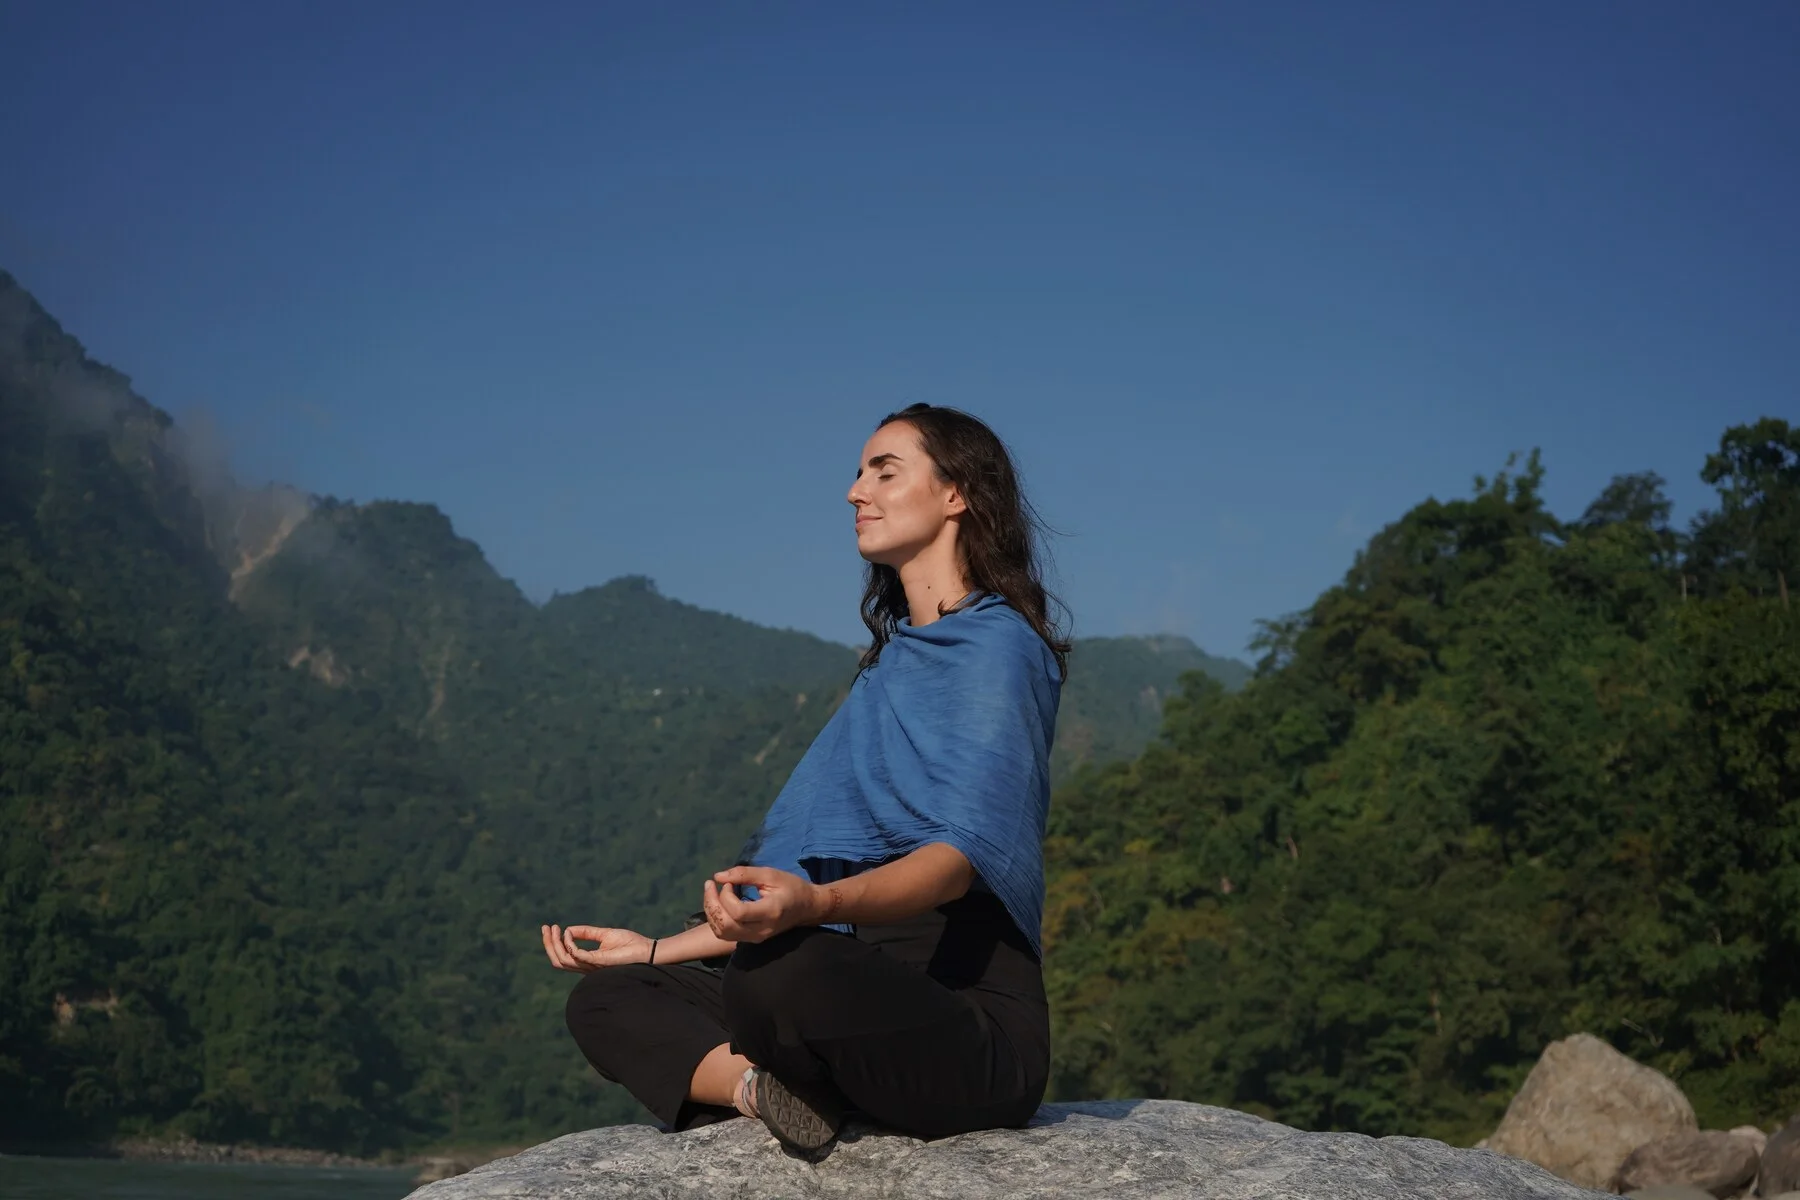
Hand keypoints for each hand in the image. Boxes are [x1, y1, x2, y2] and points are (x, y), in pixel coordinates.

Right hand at [540, 923, 651, 972]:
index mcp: (587, 961)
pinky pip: (578, 956)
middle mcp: (587, 966)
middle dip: (548, 944)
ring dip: (555, 944)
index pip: (564, 957)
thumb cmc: (630, 943)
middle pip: (559, 961)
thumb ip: (587, 933)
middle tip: (545, 928)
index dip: (553, 943)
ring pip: (564, 961)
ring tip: (554, 928)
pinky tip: (568, 933)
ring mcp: (592, 966)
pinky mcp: (599, 962)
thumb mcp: (604, 934)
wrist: (647, 950)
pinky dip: (570, 944)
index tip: (551, 927)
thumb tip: (568, 929)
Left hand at [702, 866, 826, 942]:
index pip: (738, 912)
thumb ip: (745, 874)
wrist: (807, 908)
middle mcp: (761, 930)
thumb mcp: (771, 874)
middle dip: (711, 904)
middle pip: (725, 926)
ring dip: (711, 912)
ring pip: (722, 933)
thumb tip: (718, 876)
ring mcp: (755, 938)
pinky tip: (719, 904)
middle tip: (711, 885)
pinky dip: (716, 920)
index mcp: (770, 911)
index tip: (728, 882)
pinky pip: (725, 935)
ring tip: (712, 893)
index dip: (726, 897)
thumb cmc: (792, 887)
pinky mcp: (751, 939)